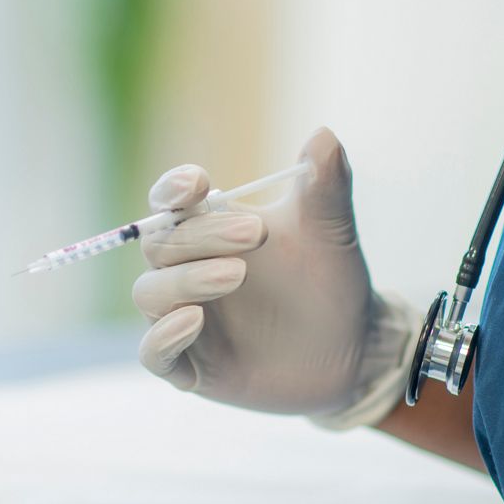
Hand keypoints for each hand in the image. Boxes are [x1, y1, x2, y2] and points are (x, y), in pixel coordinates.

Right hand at [131, 128, 416, 421]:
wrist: (353, 349)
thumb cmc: (329, 281)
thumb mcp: (331, 233)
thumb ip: (326, 187)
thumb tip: (325, 136)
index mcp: (207, 231)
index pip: (168, 203)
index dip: (172, 190)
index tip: (198, 183)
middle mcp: (184, 271)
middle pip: (159, 244)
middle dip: (200, 235)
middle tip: (254, 233)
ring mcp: (181, 320)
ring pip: (150, 293)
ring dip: (186, 280)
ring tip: (235, 273)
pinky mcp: (188, 368)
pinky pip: (153, 353)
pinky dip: (164, 336)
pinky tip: (194, 321)